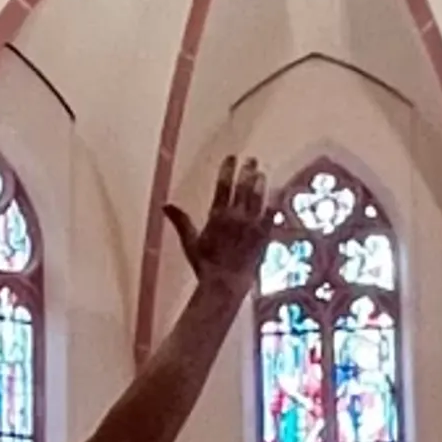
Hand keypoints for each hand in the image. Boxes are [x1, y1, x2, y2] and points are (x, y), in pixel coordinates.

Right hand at [160, 153, 267, 295]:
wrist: (225, 283)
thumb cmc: (205, 265)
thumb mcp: (189, 242)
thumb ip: (180, 221)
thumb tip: (164, 205)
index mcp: (217, 216)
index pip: (223, 185)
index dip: (227, 169)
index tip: (232, 157)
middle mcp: (236, 217)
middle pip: (243, 187)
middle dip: (247, 171)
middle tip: (252, 160)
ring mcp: (251, 226)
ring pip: (258, 198)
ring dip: (261, 184)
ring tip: (262, 173)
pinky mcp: (263, 236)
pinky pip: (271, 216)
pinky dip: (274, 205)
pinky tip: (277, 196)